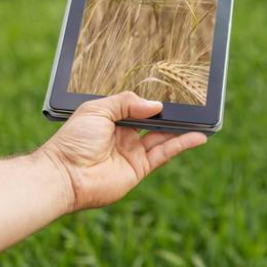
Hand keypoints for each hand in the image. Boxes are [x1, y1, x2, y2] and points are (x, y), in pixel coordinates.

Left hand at [38, 91, 206, 211]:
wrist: (64, 174)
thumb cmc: (73, 140)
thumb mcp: (97, 109)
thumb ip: (127, 102)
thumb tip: (156, 105)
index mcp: (112, 120)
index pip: (138, 108)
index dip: (153, 101)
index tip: (172, 92)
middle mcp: (125, 136)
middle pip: (154, 123)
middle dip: (172, 115)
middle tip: (192, 104)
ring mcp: (133, 153)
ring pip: (163, 138)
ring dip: (182, 129)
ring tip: (203, 120)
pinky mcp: (140, 168)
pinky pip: (165, 154)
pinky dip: (182, 144)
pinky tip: (198, 137)